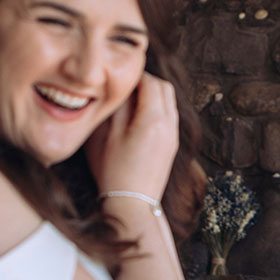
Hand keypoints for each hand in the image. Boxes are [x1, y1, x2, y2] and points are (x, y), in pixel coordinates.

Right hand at [85, 72, 178, 200]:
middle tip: (123, 87)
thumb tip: (122, 87)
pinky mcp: (171, 145)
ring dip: (151, 94)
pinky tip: (136, 118)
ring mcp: (173, 135)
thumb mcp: (106, 135)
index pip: (149, 81)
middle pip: (164, 87)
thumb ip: (117, 107)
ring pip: (168, 101)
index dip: (133, 75)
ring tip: (128, 102)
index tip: (116, 78)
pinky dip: (156, 108)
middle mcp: (169, 125)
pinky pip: (168, 115)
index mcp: (153, 119)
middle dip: (145, 81)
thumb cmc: (113, 171)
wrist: (132, 205)